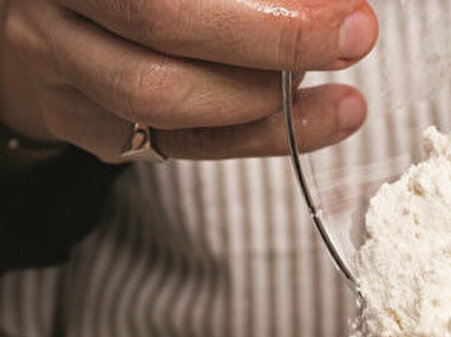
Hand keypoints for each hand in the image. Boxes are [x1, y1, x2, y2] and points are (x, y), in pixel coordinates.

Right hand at [0, 0, 376, 161]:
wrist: (39, 16)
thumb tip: (320, 4)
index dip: (268, 15)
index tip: (345, 13)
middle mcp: (55, 10)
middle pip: (165, 37)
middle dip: (275, 44)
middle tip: (350, 40)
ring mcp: (63, 77)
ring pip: (168, 107)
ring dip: (268, 106)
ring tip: (338, 97)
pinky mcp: (90, 130)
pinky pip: (183, 147)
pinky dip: (257, 137)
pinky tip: (309, 121)